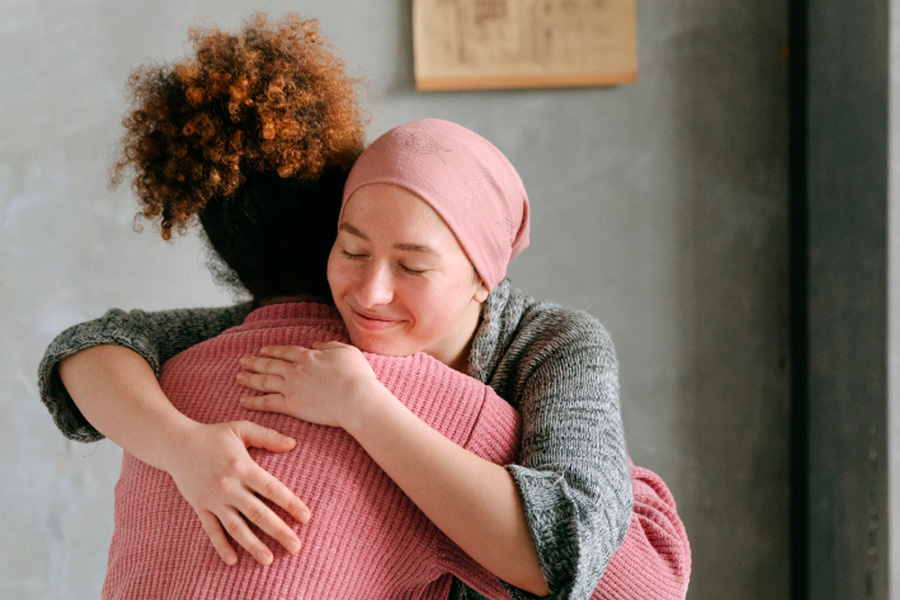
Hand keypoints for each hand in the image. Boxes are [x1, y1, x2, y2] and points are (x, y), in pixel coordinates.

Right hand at [160, 420, 310, 565]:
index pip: (272, 489)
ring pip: (236, 527)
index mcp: (243, 467)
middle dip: (279, 531)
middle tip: (296, 547)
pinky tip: (233, 560)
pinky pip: (212, 530)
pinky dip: (221, 546)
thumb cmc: (213, 435)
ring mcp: (214, 499)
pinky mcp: (200, 507)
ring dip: (253, 545)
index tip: (306, 517)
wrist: (175, 443)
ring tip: (269, 560)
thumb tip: (293, 444)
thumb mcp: (241, 428)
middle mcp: (229, 486)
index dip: (290, 504)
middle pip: (258, 513)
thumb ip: (268, 437)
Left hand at [237, 341, 383, 428]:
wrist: (356, 399)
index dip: (273, 351)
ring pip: (264, 381)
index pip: (286, 351)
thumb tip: (316, 343)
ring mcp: (291, 388)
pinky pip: (267, 402)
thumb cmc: (357, 375)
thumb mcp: (346, 351)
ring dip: (250, 378)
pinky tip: (243, 400)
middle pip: (270, 364)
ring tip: (238, 377)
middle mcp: (296, 370)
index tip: (263, 350)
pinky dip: (254, 401)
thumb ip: (329, 345)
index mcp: (309, 356)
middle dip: (255, 362)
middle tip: (242, 361)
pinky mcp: (291, 406)